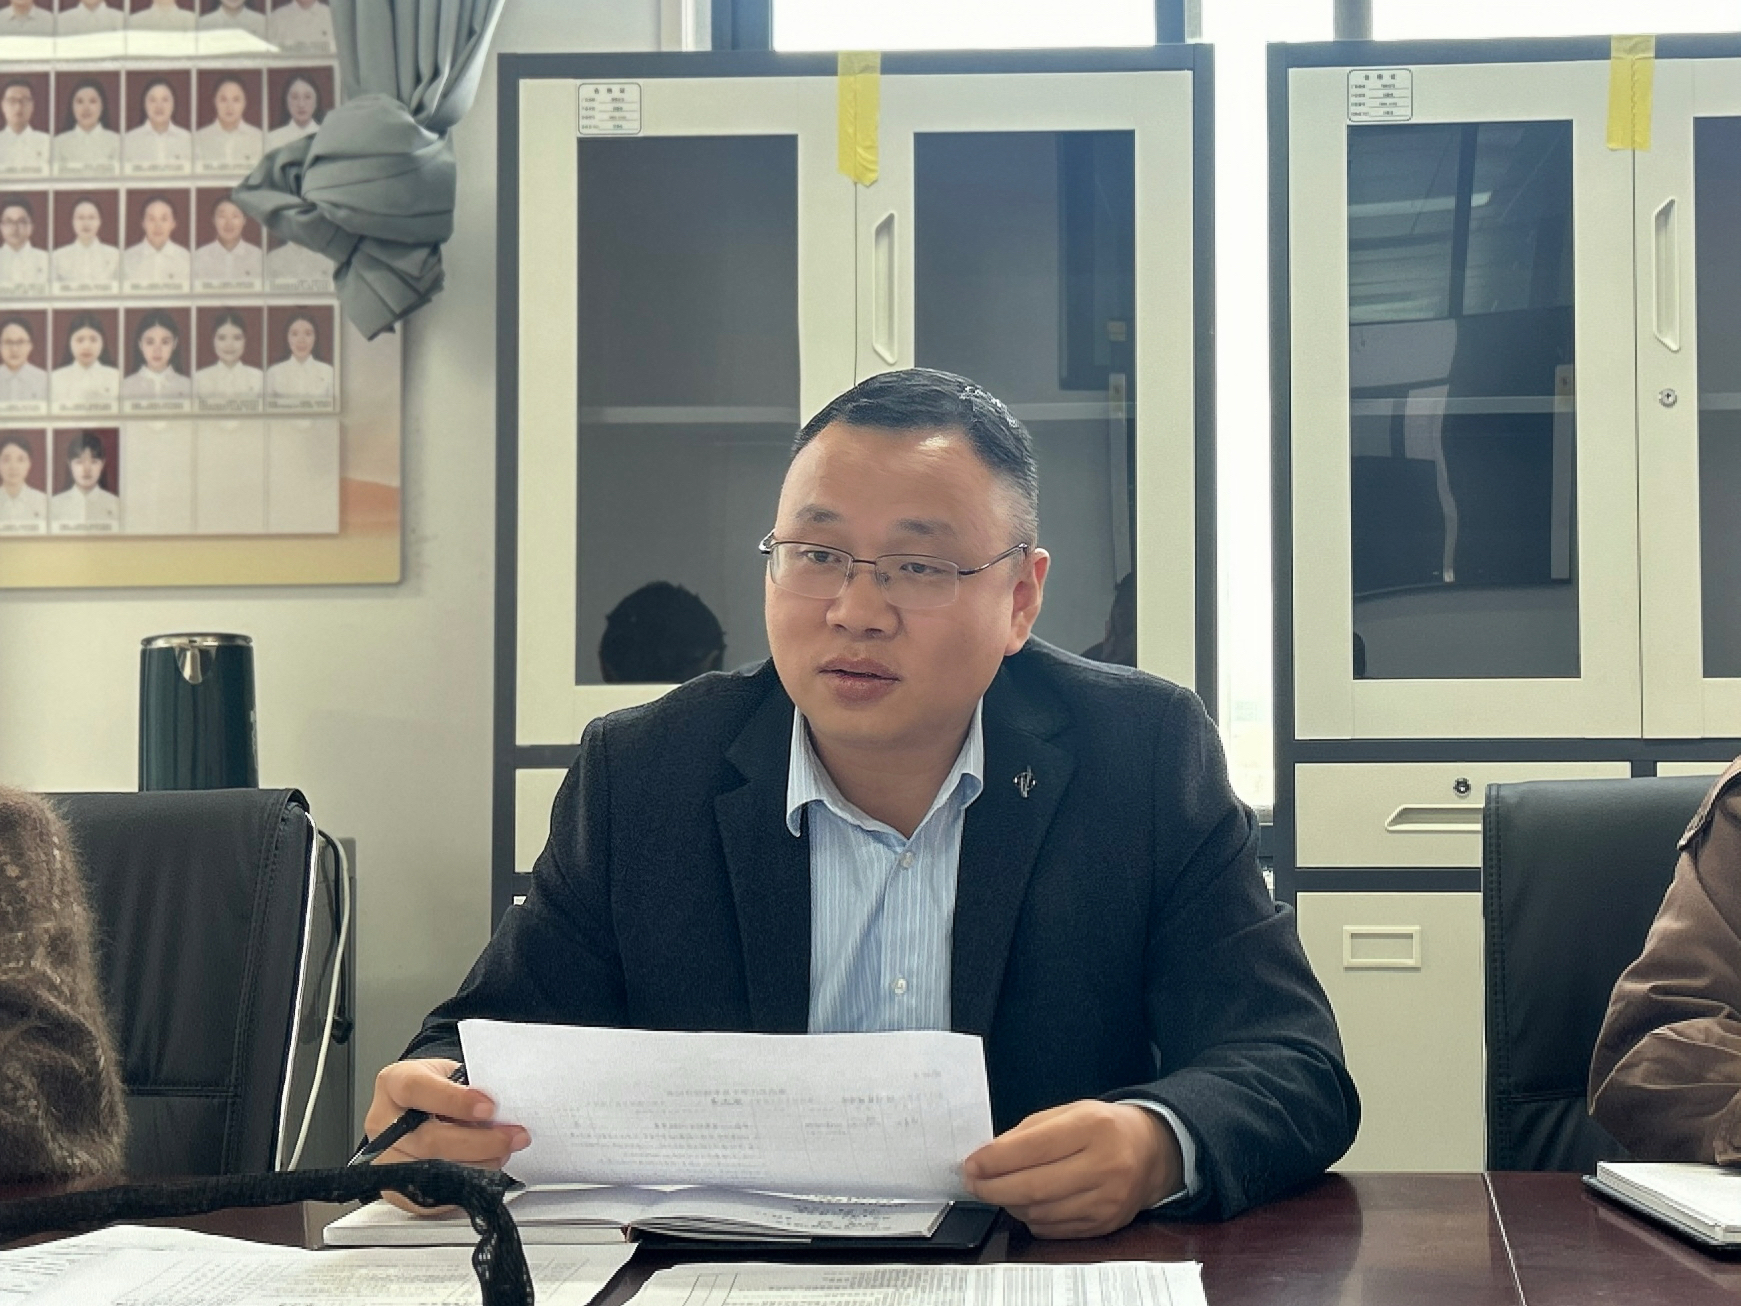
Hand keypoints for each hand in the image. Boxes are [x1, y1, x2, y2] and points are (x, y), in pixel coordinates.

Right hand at [363, 1057, 530, 1213]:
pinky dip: (464, 1186)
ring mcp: (385, 1160)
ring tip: (503, 1153)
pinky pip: (432, 1198)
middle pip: (428, 1140)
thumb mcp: (452, 1073)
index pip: (417, 1090)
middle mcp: (382, 1123)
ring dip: (478, 1165)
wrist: (422, 1109)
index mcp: (394, 1083)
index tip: (490, 1107)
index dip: (455, 1101)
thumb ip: (470, 1087)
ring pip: (431, 1173)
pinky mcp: (395, 1191)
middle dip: (479, 1142)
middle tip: (513, 1137)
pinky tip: (485, 1170)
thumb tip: (502, 1111)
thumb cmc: (439, 1087)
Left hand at [961, 1100, 1183, 1238]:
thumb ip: (1028, 1132)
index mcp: (1092, 1127)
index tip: (971, 1164)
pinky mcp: (1105, 1225)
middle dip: (993, 1187)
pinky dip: (1031, 1218)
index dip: (994, 1160)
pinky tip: (1026, 1203)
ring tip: (998, 1190)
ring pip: (1040, 1213)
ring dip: (1010, 1203)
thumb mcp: (1069, 1112)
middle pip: (1033, 1187)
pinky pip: (1053, 1229)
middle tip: (973, 1182)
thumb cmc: (1104, 1127)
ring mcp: (1107, 1201)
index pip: (1033, 1148)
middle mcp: (1104, 1166)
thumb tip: (988, 1157)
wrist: (1153, 1152)